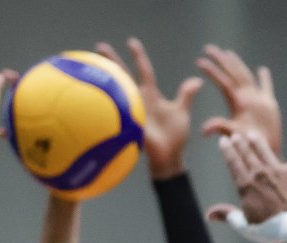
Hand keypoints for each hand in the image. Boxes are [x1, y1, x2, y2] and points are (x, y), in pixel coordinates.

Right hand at [96, 38, 201, 179]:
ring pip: (115, 91)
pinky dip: (105, 104)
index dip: (138, 56)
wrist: (169, 158)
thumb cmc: (175, 137)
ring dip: (103, 79)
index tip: (132, 42)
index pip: (143, 71)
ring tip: (89, 65)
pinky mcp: (129, 124)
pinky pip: (115, 112)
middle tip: (99, 45)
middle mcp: (138, 100)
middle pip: (122, 76)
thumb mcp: (181, 111)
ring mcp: (131, 111)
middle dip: (112, 61)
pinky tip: (92, 94)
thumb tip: (197, 80)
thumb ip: (186, 95)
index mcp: (151, 95)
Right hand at [197, 45, 281, 154]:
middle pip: (234, 72)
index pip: (223, 81)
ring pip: (247, 75)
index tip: (199, 61)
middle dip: (221, 60)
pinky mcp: (271, 103)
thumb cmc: (250, 144)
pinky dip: (264, 78)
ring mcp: (262, 98)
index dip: (211, 71)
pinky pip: (267, 86)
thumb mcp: (233, 134)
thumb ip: (219, 127)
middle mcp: (252, 96)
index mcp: (240, 102)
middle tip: (209, 49)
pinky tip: (262, 70)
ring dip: (237, 64)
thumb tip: (203, 130)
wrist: (270, 150)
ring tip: (228, 53)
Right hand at [216, 128, 286, 224]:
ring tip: (253, 134)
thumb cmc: (270, 229)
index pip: (233, 164)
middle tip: (236, 135)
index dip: (227, 151)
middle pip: (247, 154)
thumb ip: (228, 216)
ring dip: (259, 141)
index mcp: (246, 186)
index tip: (223, 141)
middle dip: (240, 143)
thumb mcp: (245, 226)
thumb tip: (209, 214)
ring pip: (265, 150)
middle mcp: (260, 174)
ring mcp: (278, 171)